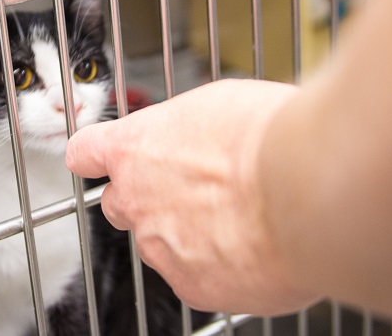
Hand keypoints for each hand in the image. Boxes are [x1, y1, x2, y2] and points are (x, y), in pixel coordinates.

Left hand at [66, 79, 317, 314]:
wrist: (306, 189)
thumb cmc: (267, 137)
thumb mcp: (216, 104)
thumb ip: (187, 130)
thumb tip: (196, 136)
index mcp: (134, 149)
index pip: (85, 153)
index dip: (95, 157)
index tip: (101, 159)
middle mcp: (136, 200)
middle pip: (120, 204)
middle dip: (147, 199)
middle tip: (193, 190)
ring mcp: (160, 248)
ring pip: (160, 243)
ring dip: (187, 234)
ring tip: (238, 219)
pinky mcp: (194, 287)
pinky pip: (195, 277)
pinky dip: (218, 267)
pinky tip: (252, 248)